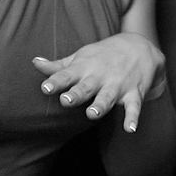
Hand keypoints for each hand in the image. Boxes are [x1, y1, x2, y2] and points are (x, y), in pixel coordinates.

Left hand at [35, 32, 165, 133]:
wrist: (141, 46)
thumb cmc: (103, 55)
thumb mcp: (81, 57)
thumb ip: (58, 66)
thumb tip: (34, 63)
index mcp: (84, 68)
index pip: (67, 75)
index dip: (56, 82)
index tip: (46, 88)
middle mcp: (100, 77)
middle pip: (86, 87)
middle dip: (77, 94)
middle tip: (66, 100)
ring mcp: (118, 85)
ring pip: (108, 97)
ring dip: (101, 105)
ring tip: (92, 114)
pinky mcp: (134, 94)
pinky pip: (134, 107)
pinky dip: (133, 118)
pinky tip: (130, 129)